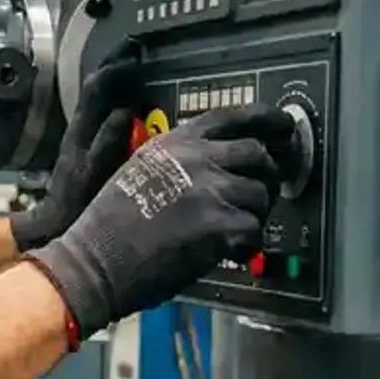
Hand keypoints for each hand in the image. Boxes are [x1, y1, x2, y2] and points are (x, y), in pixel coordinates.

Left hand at [10, 42, 142, 250]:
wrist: (57, 225)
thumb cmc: (74, 203)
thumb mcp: (93, 173)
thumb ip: (106, 142)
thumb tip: (124, 111)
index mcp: (81, 128)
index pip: (95, 86)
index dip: (114, 67)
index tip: (135, 54)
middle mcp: (82, 127)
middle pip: (100, 87)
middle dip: (119, 67)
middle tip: (143, 53)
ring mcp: (87, 136)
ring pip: (106, 100)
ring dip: (123, 84)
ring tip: (147, 73)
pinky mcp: (95, 147)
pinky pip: (111, 116)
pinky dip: (126, 104)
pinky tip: (144, 107)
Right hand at [26, 104, 294, 340]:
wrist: (94, 261)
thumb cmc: (107, 226)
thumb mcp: (138, 171)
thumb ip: (178, 161)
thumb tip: (218, 166)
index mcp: (174, 142)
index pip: (232, 117)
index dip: (266, 119)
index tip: (285, 126)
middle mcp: (196, 158)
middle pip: (258, 154)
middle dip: (266, 176)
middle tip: (261, 196)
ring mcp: (210, 190)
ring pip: (261, 195)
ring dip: (255, 215)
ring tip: (235, 232)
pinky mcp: (220, 226)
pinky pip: (254, 230)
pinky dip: (246, 245)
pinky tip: (228, 253)